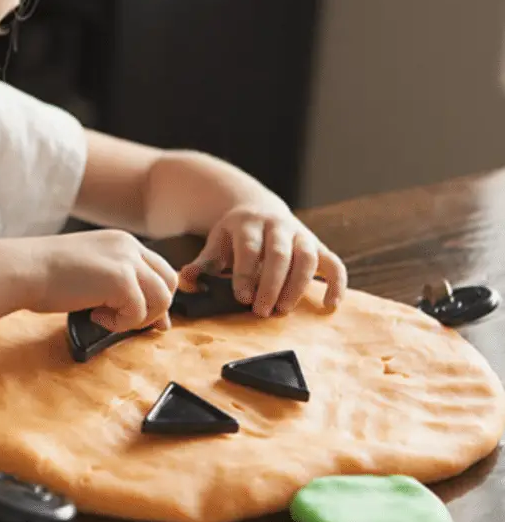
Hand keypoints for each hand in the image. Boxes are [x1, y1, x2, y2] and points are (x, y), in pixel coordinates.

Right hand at [21, 229, 178, 331]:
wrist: (23, 269)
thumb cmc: (46, 276)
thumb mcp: (91, 273)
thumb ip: (120, 287)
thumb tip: (155, 320)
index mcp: (122, 242)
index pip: (159, 269)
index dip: (156, 296)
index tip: (143, 317)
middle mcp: (129, 246)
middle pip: (169, 282)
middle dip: (155, 308)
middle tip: (128, 322)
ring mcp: (127, 261)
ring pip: (162, 299)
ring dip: (139, 318)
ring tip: (108, 319)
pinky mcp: (121, 280)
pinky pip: (138, 312)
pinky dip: (119, 323)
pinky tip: (94, 316)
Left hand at [179, 205, 347, 316]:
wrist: (257, 209)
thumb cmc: (234, 236)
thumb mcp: (215, 245)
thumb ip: (201, 265)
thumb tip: (185, 282)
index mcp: (248, 224)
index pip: (249, 249)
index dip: (245, 274)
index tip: (241, 298)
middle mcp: (277, 226)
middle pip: (280, 254)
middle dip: (272, 284)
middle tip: (262, 311)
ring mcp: (301, 234)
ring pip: (308, 257)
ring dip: (298, 286)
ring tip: (283, 309)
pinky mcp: (318, 245)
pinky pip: (333, 263)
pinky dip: (336, 284)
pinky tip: (329, 305)